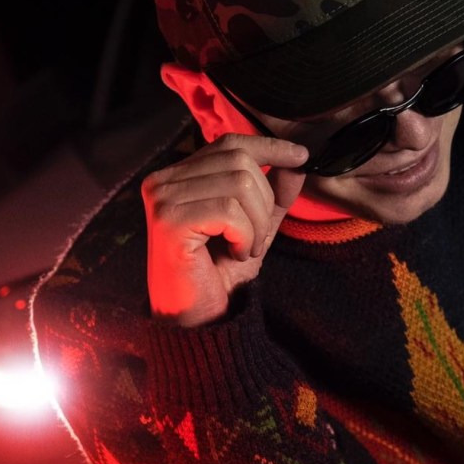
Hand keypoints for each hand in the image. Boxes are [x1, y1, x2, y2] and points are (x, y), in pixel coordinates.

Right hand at [142, 134, 308, 326]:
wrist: (197, 320)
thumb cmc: (219, 274)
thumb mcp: (256, 227)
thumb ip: (274, 194)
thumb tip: (297, 162)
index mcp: (178, 177)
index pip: (229, 144)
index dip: (269, 146)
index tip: (301, 156)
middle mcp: (163, 181)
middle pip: (239, 161)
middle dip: (264, 201)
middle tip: (256, 239)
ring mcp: (163, 199)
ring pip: (239, 184)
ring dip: (256, 224)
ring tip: (245, 249)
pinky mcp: (169, 221)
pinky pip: (229, 210)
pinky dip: (245, 235)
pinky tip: (235, 254)